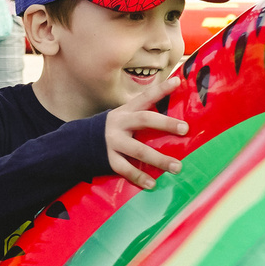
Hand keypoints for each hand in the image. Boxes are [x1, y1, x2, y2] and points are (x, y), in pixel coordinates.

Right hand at [105, 75, 186, 190]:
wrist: (79, 143)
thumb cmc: (112, 130)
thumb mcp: (123, 117)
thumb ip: (142, 115)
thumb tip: (172, 118)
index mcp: (126, 110)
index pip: (146, 96)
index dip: (161, 89)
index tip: (177, 81)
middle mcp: (120, 123)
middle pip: (144, 120)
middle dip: (165, 123)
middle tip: (184, 129)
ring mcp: (113, 141)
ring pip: (138, 150)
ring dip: (159, 159)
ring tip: (177, 167)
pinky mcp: (108, 158)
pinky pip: (125, 169)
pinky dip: (139, 177)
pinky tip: (152, 184)